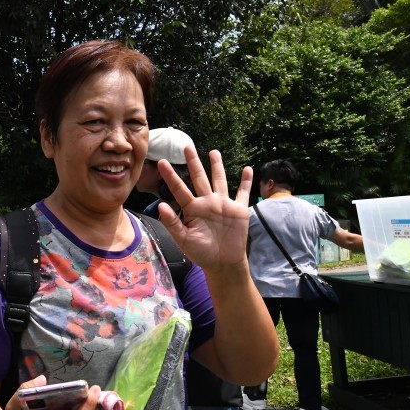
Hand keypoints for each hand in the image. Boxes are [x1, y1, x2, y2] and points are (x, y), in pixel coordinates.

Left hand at [156, 147, 252, 274]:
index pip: (179, 188)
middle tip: (186, 146)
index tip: (161, 162)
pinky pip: (243, 193)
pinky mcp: (239, 210)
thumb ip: (172, 222)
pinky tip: (248, 169)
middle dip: (193, 162)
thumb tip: (161, 205)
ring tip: (214, 152)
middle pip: (199, 178)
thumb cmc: (201, 253)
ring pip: (219, 180)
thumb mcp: (183, 239)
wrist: (223, 263)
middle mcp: (207, 202)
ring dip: (217, 166)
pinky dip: (246, 182)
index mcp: (192, 208)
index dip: (170, 176)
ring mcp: (223, 205)